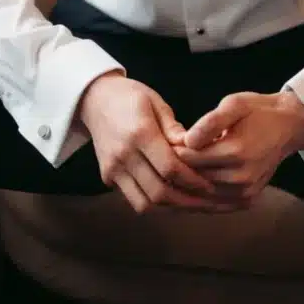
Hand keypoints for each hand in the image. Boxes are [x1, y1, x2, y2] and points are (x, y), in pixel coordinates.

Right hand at [77, 72, 248, 214]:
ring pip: (144, 203)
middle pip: (158, 192)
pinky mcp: (106, 176)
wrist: (95, 98)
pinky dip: (152, 203)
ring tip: (189, 204)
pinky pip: (133, 199)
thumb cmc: (131, 96)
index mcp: (140, 133)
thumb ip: (174, 128)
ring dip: (169, 208)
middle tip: (205, 202)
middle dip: (186, 201)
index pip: (170, 168)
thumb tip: (197, 149)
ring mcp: (113, 168)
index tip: (209, 185)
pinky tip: (169, 198)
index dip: (192, 181)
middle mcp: (124, 155)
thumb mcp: (156, 102)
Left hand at [174, 90, 303, 204]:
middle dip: (176, 168)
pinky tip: (191, 184)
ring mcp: (245, 191)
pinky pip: (216, 204)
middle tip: (163, 156)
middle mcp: (241, 177)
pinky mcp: (248, 199)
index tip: (164, 141)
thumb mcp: (234, 104)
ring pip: (202, 194)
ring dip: (186, 184)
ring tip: (174, 169)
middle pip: (194, 178)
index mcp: (236, 151)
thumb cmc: (257, 111)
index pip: (190, 158)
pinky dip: (200, 196)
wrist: (287, 127)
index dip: (172, 150)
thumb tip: (187, 140)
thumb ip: (210, 121)